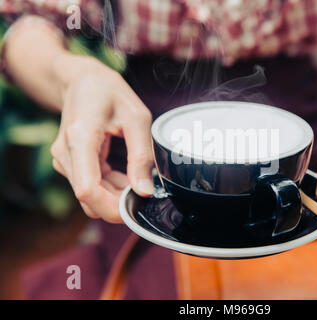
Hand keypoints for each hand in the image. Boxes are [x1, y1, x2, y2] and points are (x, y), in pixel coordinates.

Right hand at [50, 56, 153, 222]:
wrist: (82, 80)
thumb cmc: (110, 92)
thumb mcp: (136, 118)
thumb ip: (141, 155)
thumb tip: (144, 191)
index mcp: (80, 138)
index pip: (88, 190)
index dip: (112, 207)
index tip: (137, 206)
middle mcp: (65, 153)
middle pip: (88, 199)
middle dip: (118, 203)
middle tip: (145, 191)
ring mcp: (63, 160)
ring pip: (90, 196)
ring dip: (115, 195)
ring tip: (137, 176)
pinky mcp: (68, 163)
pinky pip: (89, 186)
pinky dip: (109, 187)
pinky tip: (126, 174)